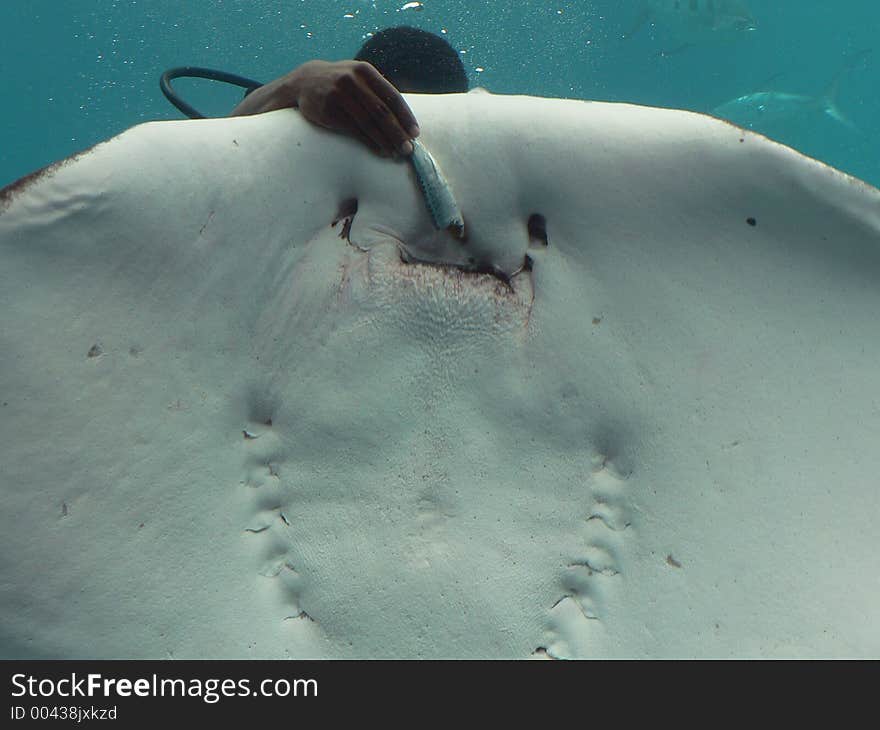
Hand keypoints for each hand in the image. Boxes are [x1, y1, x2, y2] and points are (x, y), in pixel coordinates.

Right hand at [231, 60, 419, 156]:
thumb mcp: (358, 78)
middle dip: (398, 132)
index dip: (405, 117)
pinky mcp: (329, 109)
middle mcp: (352, 80)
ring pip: (369, 122)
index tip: (415, 134)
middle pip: (382, 112)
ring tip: (396, 153)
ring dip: (385, 140)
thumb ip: (378, 92)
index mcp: (365, 71)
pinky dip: (369, 142)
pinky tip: (379, 150)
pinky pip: (354, 130)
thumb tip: (405, 119)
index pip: (392, 96)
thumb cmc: (340, 85)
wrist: (304, 82)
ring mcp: (339, 94)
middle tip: (408, 149)